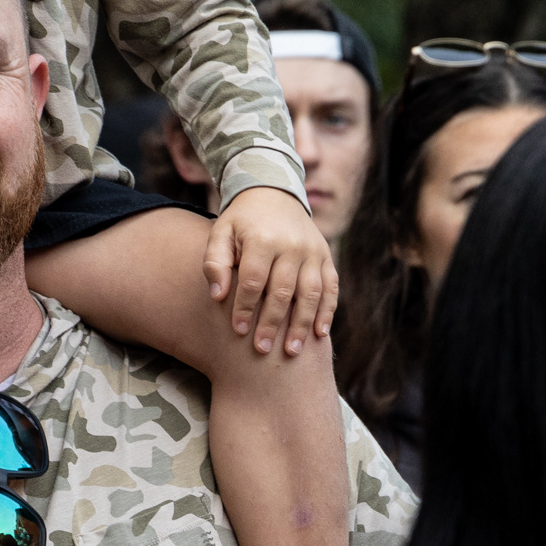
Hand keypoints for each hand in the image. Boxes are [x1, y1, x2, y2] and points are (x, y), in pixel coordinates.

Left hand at [202, 186, 339, 357]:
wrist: (274, 193)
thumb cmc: (242, 221)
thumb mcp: (221, 233)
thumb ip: (215, 262)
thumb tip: (218, 296)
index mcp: (263, 239)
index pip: (254, 281)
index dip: (245, 307)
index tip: (238, 330)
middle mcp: (292, 245)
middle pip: (283, 291)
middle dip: (272, 323)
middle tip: (261, 350)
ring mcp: (313, 251)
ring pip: (311, 293)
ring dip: (301, 324)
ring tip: (292, 352)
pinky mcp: (326, 256)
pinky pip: (331, 287)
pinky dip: (327, 311)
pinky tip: (319, 335)